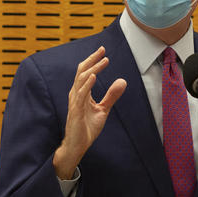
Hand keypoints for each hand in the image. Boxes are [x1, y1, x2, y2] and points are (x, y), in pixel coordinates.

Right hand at [53, 46, 126, 178]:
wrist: (77, 146)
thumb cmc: (87, 128)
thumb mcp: (103, 110)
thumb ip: (111, 96)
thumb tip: (122, 81)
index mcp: (81, 93)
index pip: (85, 72)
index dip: (93, 61)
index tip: (103, 51)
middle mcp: (76, 94)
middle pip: (82, 72)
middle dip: (92, 60)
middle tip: (103, 50)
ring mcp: (75, 102)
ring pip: (82, 80)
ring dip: (93, 69)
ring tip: (103, 61)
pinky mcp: (76, 111)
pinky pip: (80, 94)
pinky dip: (87, 84)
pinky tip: (93, 76)